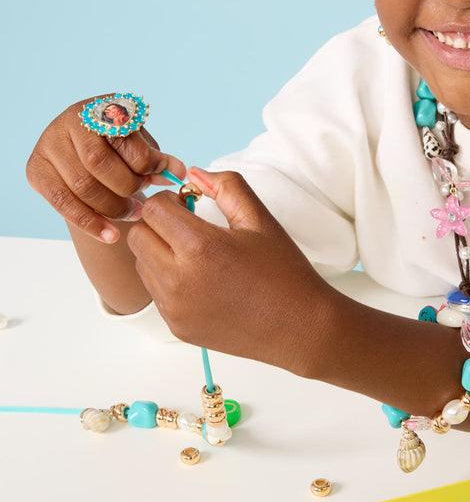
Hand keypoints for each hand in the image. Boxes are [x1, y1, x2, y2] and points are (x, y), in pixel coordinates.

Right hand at [26, 96, 185, 243]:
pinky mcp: (36, 170)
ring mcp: (48, 144)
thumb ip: (156, 160)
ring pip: (81, 184)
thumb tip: (177, 173)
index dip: (146, 163)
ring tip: (132, 214)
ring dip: (112, 207)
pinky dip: (89, 223)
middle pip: (98, 162)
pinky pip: (62, 202)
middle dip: (127, 188)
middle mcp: (70, 120)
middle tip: (143, 203)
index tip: (164, 180)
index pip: (122, 137)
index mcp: (101, 106)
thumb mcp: (142, 149)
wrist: (88, 156)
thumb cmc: (122, 150)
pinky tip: (110, 235)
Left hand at [125, 168, 333, 371]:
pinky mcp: (177, 327)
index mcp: (201, 247)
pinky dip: (168, 280)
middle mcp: (179, 280)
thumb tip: (194, 174)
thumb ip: (227, 187)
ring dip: (159, 252)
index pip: (153, 209)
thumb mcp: (260, 219)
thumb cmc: (284, 271)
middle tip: (188, 227)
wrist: (299, 327)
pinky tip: (201, 281)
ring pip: (142, 264)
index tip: (189, 206)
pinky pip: (155, 293)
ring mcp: (175, 308)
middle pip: (138, 236)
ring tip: (195, 255)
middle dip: (158, 224)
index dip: (169, 200)